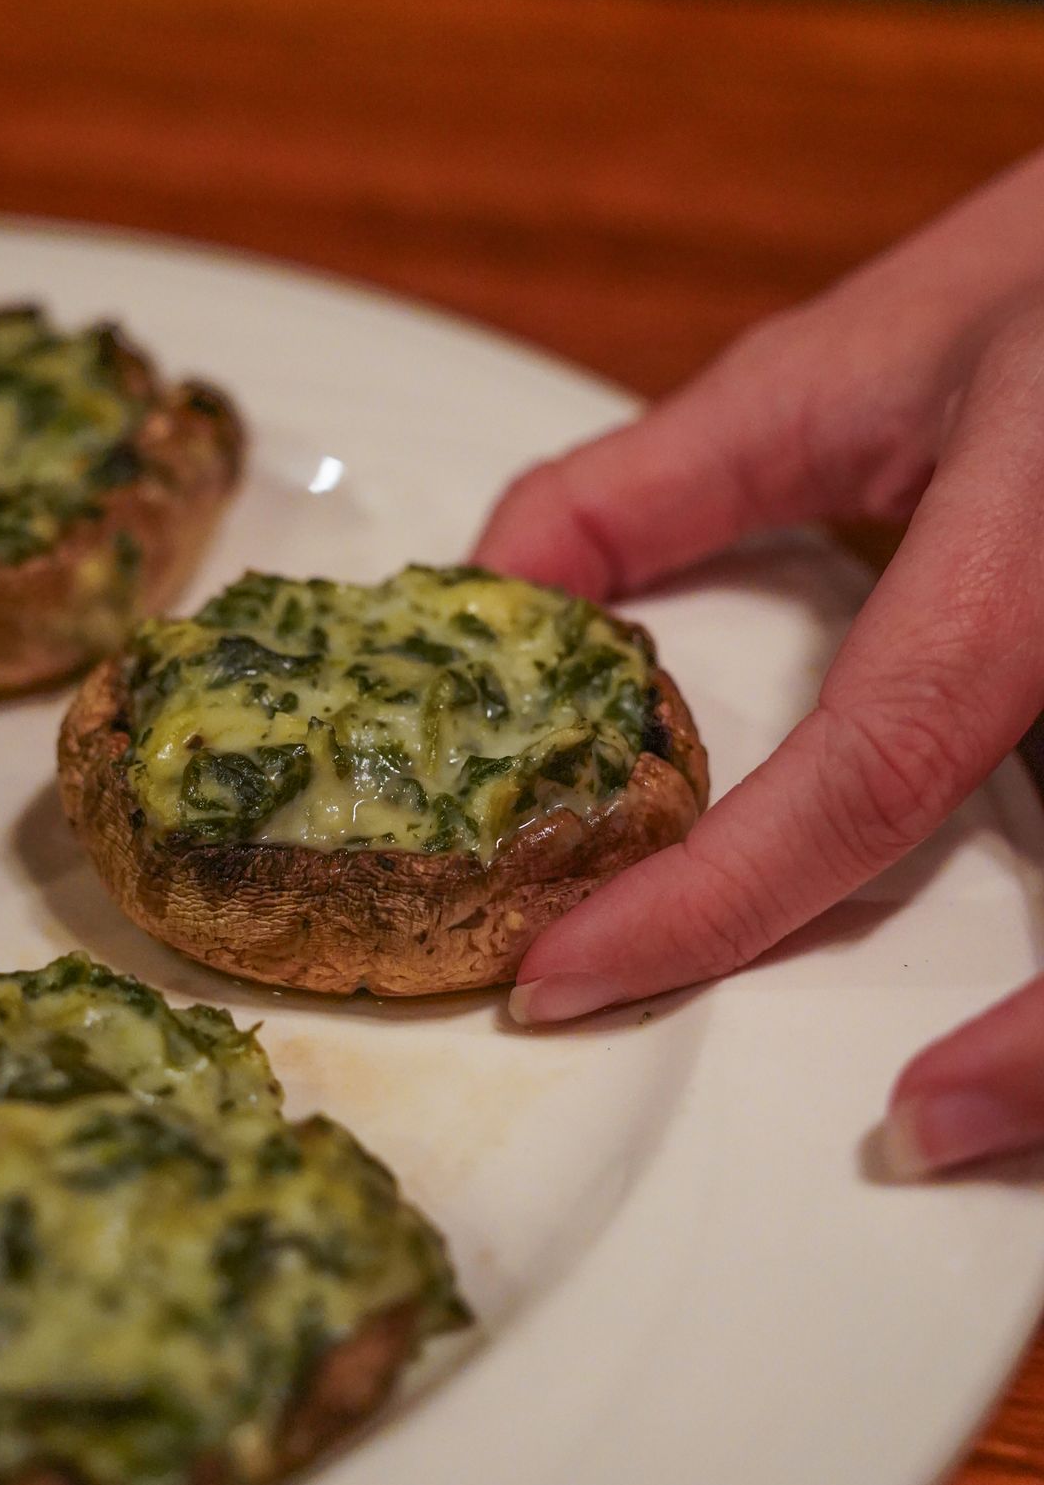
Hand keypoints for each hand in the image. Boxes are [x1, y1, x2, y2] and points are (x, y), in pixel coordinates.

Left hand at [473, 152, 1043, 1173]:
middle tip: (899, 1130)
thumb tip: (496, 589)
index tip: (574, 974)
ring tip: (972, 1120)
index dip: (720, 893)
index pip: (881, 757)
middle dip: (1026, 1055)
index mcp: (1033, 536)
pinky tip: (1036, 1039)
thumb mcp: (857, 354)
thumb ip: (665, 480)